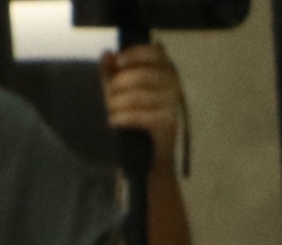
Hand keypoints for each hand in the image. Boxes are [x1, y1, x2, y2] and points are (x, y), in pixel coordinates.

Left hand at [100, 42, 184, 157]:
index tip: (119, 62)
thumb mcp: (121, 90)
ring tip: (111, 111)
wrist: (151, 153)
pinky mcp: (169, 123)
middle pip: (142, 75)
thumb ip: (112, 71)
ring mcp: (173, 105)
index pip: (156, 53)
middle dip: (119, 84)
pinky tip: (113, 122)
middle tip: (109, 96)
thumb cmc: (137, 116)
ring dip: (117, 104)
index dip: (136, 54)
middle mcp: (174, 86)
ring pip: (138, 96)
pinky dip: (122, 118)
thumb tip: (107, 54)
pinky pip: (140, 116)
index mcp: (166, 73)